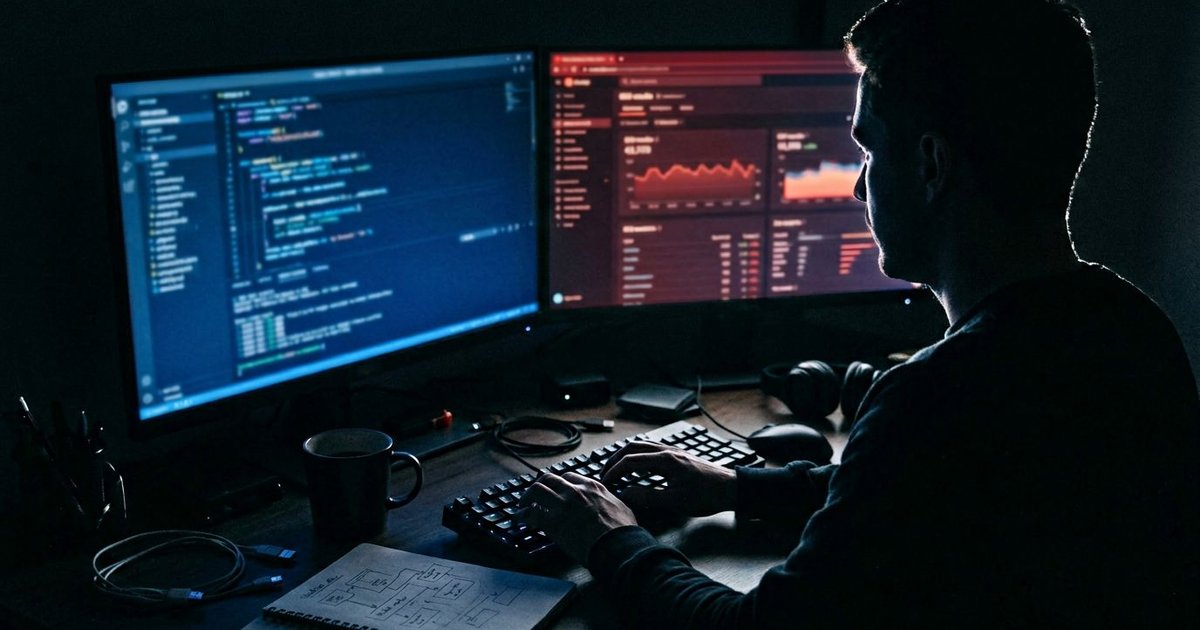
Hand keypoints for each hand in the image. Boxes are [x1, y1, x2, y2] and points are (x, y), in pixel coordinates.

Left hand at [518, 471, 637, 564]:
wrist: (618, 545)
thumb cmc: (624, 531)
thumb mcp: (623, 507)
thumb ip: (614, 501)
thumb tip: (616, 502)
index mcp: (592, 486)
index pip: (568, 477)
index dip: (558, 484)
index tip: (554, 492)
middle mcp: (575, 491)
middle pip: (548, 478)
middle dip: (539, 486)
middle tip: (533, 497)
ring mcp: (563, 504)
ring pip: (536, 490)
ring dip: (526, 497)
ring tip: (522, 506)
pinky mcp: (553, 521)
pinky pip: (531, 513)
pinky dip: (521, 515)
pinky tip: (518, 521)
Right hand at [601, 441, 736, 516]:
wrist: (731, 488)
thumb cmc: (706, 495)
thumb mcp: (675, 501)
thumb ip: (647, 497)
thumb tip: (625, 493)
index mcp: (665, 460)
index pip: (630, 461)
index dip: (614, 472)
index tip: (605, 483)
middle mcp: (667, 451)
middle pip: (632, 447)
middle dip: (615, 460)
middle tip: (605, 474)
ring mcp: (673, 451)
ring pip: (642, 446)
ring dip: (626, 456)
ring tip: (617, 470)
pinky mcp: (678, 456)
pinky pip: (651, 450)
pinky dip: (638, 456)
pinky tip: (637, 468)